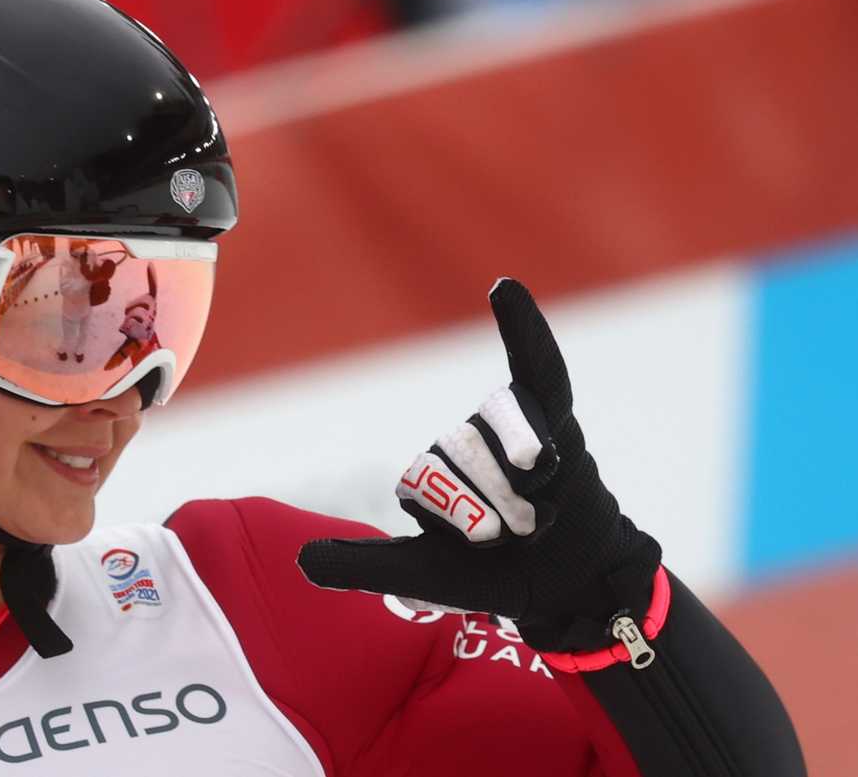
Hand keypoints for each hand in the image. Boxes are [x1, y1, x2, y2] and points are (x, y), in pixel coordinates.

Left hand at [297, 278, 661, 651]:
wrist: (569, 583)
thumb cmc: (495, 572)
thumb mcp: (422, 572)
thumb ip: (363, 566)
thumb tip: (301, 559)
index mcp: (430, 473)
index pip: (421, 484)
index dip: (449, 518)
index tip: (475, 544)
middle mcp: (465, 440)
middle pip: (465, 463)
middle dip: (496, 510)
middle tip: (518, 535)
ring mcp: (509, 425)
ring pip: (509, 448)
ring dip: (527, 491)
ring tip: (540, 516)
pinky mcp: (555, 413)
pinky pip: (539, 364)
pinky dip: (524, 327)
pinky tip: (504, 288)